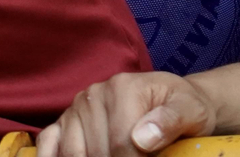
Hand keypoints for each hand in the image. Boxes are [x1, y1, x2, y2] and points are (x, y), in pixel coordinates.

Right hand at [36, 72, 215, 156]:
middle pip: (97, 151)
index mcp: (122, 89)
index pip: (121, 144)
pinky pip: (49, 140)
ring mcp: (76, 106)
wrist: (173, 98)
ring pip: (73, 152)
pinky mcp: (66, 118)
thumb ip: (171, 121)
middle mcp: (94, 94)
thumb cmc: (183, 107)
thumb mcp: (191, 111)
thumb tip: (142, 139)